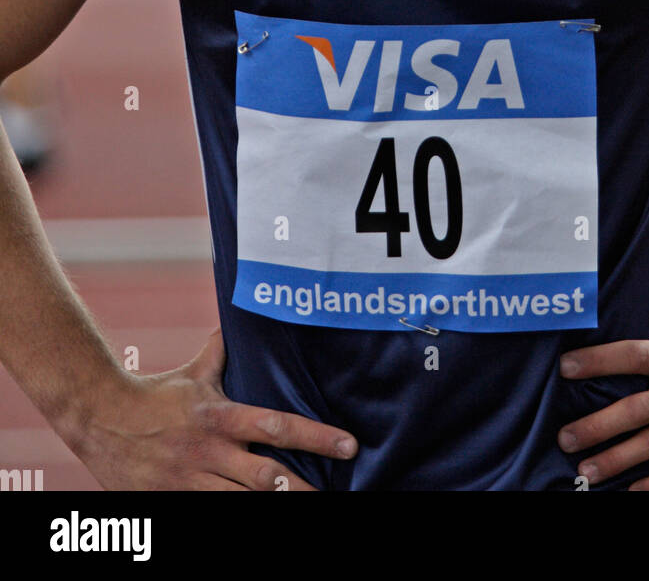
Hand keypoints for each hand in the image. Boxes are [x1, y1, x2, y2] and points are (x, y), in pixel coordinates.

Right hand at [66, 328, 357, 490]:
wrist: (99, 417)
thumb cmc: (153, 394)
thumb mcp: (193, 373)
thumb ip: (221, 353)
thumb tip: (239, 323)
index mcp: (220, 417)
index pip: (277, 426)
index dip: (316, 436)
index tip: (349, 445)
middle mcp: (210, 451)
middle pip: (267, 477)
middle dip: (303, 489)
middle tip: (334, 496)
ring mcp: (190, 481)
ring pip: (241, 504)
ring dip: (274, 509)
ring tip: (306, 511)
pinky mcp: (172, 502)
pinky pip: (209, 514)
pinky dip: (233, 518)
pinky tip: (259, 524)